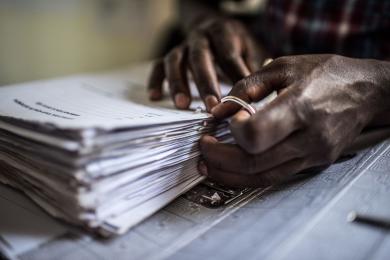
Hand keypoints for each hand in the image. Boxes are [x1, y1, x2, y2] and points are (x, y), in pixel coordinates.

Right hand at [147, 17, 266, 111]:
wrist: (213, 27)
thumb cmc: (236, 45)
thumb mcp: (250, 49)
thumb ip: (255, 68)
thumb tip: (264, 96)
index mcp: (223, 32)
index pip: (228, 55)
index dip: (233, 76)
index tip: (239, 100)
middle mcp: (200, 36)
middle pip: (200, 57)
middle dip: (205, 82)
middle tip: (211, 106)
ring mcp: (182, 45)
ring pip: (175, 60)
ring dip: (178, 82)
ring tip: (183, 105)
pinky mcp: (171, 55)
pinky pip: (158, 66)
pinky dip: (155, 80)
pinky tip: (155, 97)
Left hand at [199, 54, 389, 186]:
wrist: (367, 92)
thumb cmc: (326, 74)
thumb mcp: (284, 66)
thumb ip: (246, 86)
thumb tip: (218, 111)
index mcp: (301, 106)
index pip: (258, 133)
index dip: (235, 131)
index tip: (228, 119)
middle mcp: (308, 137)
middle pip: (254, 162)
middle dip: (220, 158)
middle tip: (202, 146)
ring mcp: (313, 155)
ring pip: (262, 177)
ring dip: (228, 174)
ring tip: (207, 164)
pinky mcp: (313, 164)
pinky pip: (274, 177)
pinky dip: (248, 177)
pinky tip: (231, 170)